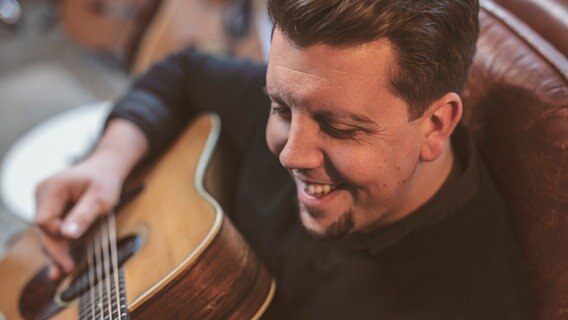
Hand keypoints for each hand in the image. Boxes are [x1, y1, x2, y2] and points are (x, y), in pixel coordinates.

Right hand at [35, 154, 123, 279]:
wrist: (106, 168)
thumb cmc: (105, 179)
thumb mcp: (100, 198)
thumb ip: (83, 215)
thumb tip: (66, 235)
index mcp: (51, 189)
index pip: (45, 221)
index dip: (56, 238)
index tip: (70, 253)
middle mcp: (43, 195)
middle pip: (44, 229)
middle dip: (55, 250)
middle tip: (67, 270)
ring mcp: (45, 202)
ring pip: (47, 232)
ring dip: (56, 251)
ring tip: (63, 272)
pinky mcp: (53, 210)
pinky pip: (53, 230)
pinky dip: (59, 245)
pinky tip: (60, 266)